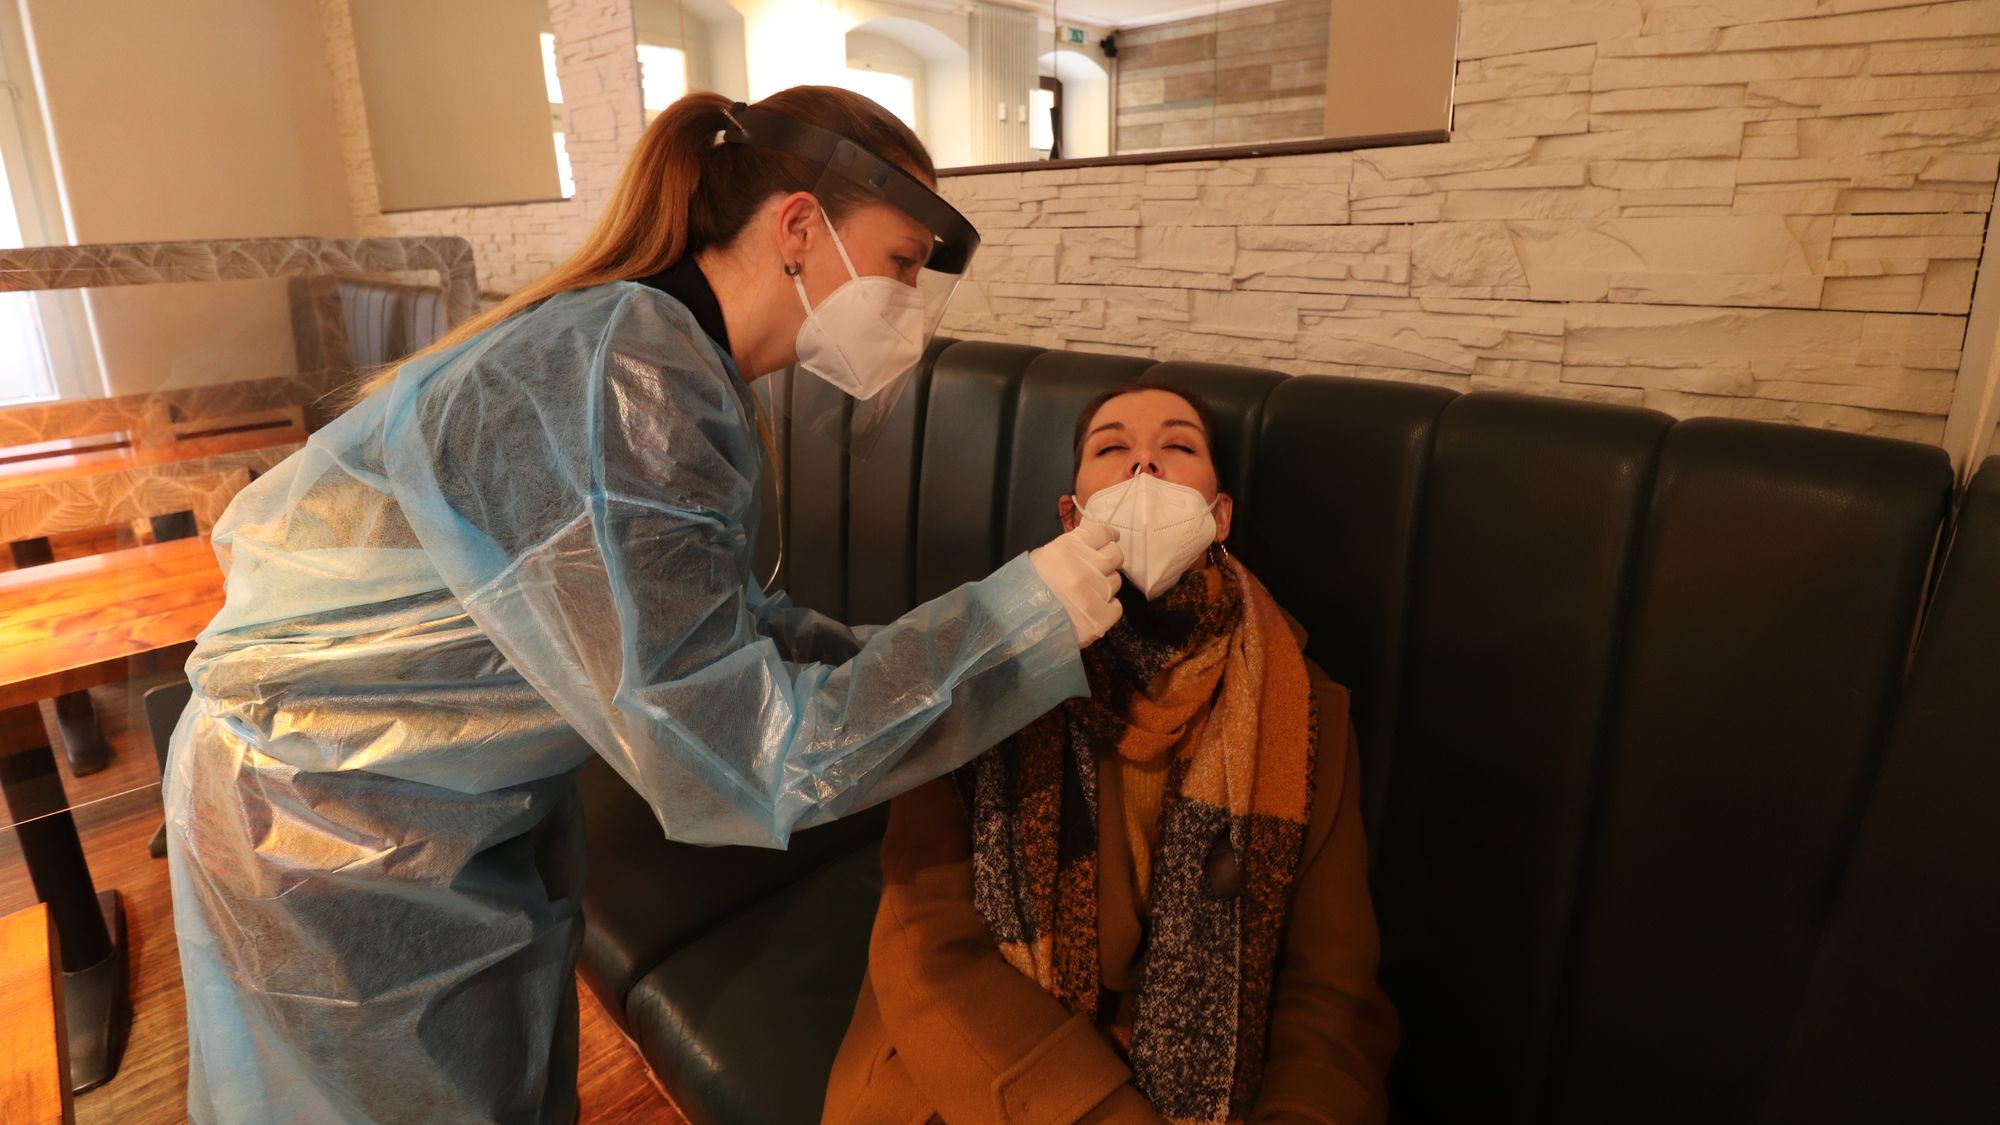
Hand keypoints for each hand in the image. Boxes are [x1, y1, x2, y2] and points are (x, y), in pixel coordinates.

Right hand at [1029, 522, 1123, 646]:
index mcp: (1069, 547)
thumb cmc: (1025, 588)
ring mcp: (1096, 593)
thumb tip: (1089, 550)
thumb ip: (1069, 551)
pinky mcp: (1101, 618)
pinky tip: (1091, 611)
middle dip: (1108, 561)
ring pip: (1116, 581)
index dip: (1108, 536)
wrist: (1016, 624)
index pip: (1102, 532)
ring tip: (1085, 595)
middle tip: (1096, 570)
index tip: (1109, 540)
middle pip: (1116, 555)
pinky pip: (1117, 607)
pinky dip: (1107, 609)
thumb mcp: (1042, 558)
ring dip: (1104, 586)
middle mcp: (1087, 567)